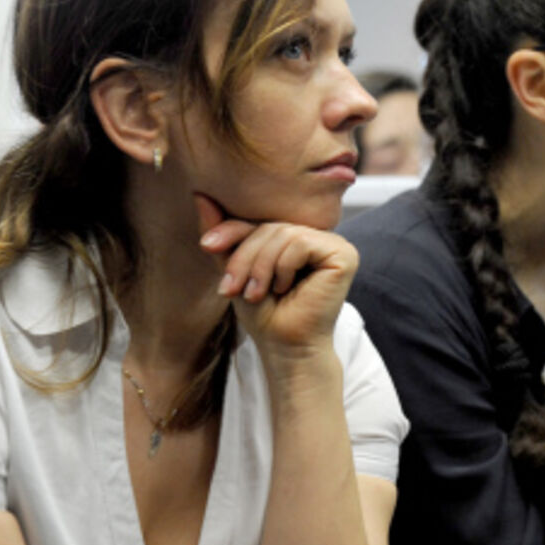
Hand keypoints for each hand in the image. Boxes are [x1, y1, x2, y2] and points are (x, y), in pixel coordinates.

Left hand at [194, 193, 357, 355]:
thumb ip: (224, 235)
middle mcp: (319, 237)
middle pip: (271, 227)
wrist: (285, 348)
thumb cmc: (264, 314)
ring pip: (284, 233)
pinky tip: (285, 288)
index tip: (206, 246)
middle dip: (245, 256)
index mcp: (298, 238)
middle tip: (233, 288)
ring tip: (256, 293)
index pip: (261, 221)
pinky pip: (302, 243)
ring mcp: (334, 244)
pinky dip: (284, 267)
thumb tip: (200, 196)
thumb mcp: (237, 270)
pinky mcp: (344, 254)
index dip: (232, 230)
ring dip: (261, 266)